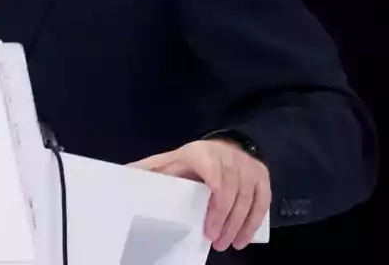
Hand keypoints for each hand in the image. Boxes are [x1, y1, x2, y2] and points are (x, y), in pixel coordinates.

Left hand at [130, 139, 269, 250]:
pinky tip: (244, 238)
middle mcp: (230, 159)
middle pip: (233, 196)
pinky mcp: (262, 175)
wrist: (224, 144)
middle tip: (217, 244)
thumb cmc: (192, 159)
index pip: (216, 183)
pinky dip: (254, 221)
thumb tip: (125, 173)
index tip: (208, 231)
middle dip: (226, 224)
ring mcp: (248, 167)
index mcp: (204, 155)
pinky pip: (263, 201)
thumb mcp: (171, 160)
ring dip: (240, 227)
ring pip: (249, 201)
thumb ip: (151, 168)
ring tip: (230, 245)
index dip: (215, 210)